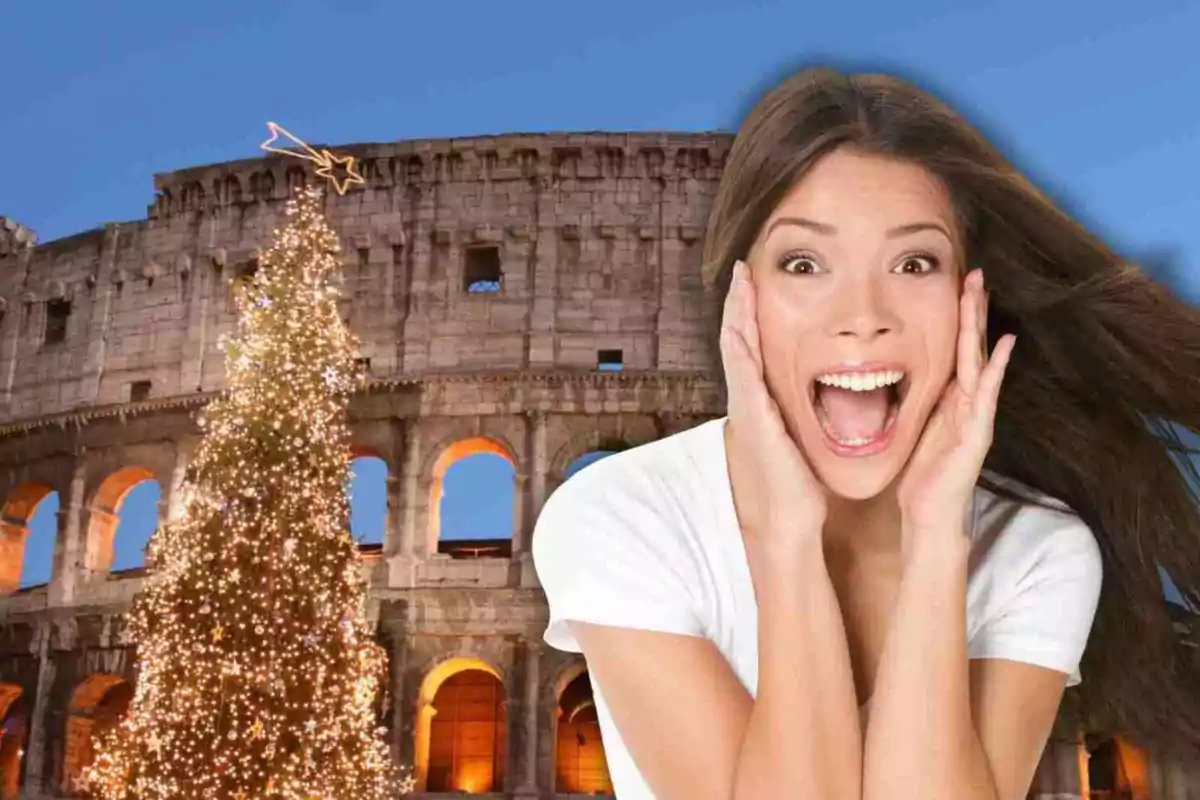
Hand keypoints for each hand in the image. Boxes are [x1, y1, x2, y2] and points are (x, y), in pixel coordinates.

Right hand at [720, 259, 827, 554]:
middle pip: (739, 338)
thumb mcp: (798, 438)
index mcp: (763, 400)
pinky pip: (742, 372)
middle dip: (740, 303)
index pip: (756, 347)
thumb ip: (801, 417)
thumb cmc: (796, 484)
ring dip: (736, 313)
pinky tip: (738, 323)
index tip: (757, 284)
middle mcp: (749, 398)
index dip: (754, 315)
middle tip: (742, 268)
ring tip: (739, 280)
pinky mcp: (753, 417)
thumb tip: (824, 402)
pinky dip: (739, 345)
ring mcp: (747, 406)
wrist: (786, 519)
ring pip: (736, 348)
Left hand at [896, 268, 1015, 551]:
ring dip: (980, 327)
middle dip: (972, 311)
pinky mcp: (977, 433)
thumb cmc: (919, 476)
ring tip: (982, 294)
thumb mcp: (912, 429)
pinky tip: (1003, 346)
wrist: (929, 517)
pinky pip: (987, 395)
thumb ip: (913, 404)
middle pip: (970, 347)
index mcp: (949, 401)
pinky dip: (996, 370)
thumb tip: (892, 378)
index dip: (956, 319)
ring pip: (979, 361)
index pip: (954, 351)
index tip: (955, 285)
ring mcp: (976, 416)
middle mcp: (967, 403)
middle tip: (974, 273)